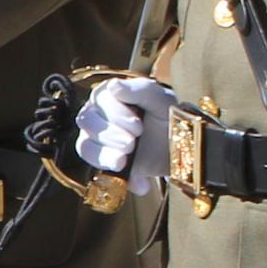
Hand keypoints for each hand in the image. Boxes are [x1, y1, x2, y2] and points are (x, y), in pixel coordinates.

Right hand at [76, 76, 170, 194]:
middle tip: (132, 142)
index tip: (138, 125)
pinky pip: (95, 167)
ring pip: (84, 145)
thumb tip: (112, 86)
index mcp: (111, 96)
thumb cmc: (169, 117)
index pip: (99, 99)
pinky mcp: (103, 161)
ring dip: (106, 154)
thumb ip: (141, 90)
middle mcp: (98, 115)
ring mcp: (97, 139)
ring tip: (126, 159)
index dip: (115, 113)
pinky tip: (140, 181)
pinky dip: (117, 175)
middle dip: (110, 134)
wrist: (181, 146)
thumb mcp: (163, 101)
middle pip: (86, 121)